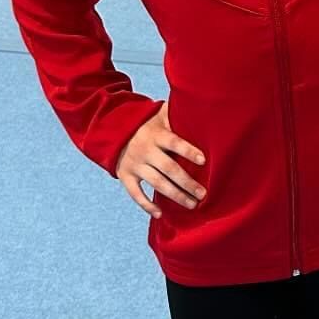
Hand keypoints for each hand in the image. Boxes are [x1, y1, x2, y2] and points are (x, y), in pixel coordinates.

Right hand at [115, 102, 206, 216]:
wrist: (114, 130)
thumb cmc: (147, 124)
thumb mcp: (159, 114)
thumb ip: (177, 113)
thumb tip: (200, 104)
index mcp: (156, 135)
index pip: (174, 143)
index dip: (188, 151)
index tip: (203, 161)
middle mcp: (145, 150)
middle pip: (169, 168)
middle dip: (187, 182)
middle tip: (203, 194)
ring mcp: (134, 164)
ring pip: (157, 183)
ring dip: (176, 195)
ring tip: (192, 204)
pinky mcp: (125, 176)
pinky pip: (135, 193)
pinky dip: (146, 205)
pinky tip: (160, 214)